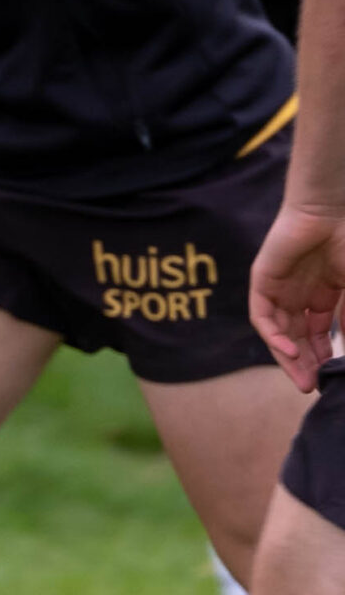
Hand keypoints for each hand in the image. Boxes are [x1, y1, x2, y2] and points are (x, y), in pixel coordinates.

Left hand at [249, 201, 344, 390]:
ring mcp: (280, 288)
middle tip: (312, 387)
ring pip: (280, 332)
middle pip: (297, 338)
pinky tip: (291, 351)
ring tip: (303, 378)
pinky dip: (275, 336)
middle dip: (305, 364)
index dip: (324, 356)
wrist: (332, 208)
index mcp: (323, 294)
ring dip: (289, 356)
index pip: (318, 334)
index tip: (330, 378)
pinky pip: (263, 316)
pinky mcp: (262, 281)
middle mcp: (299, 294)